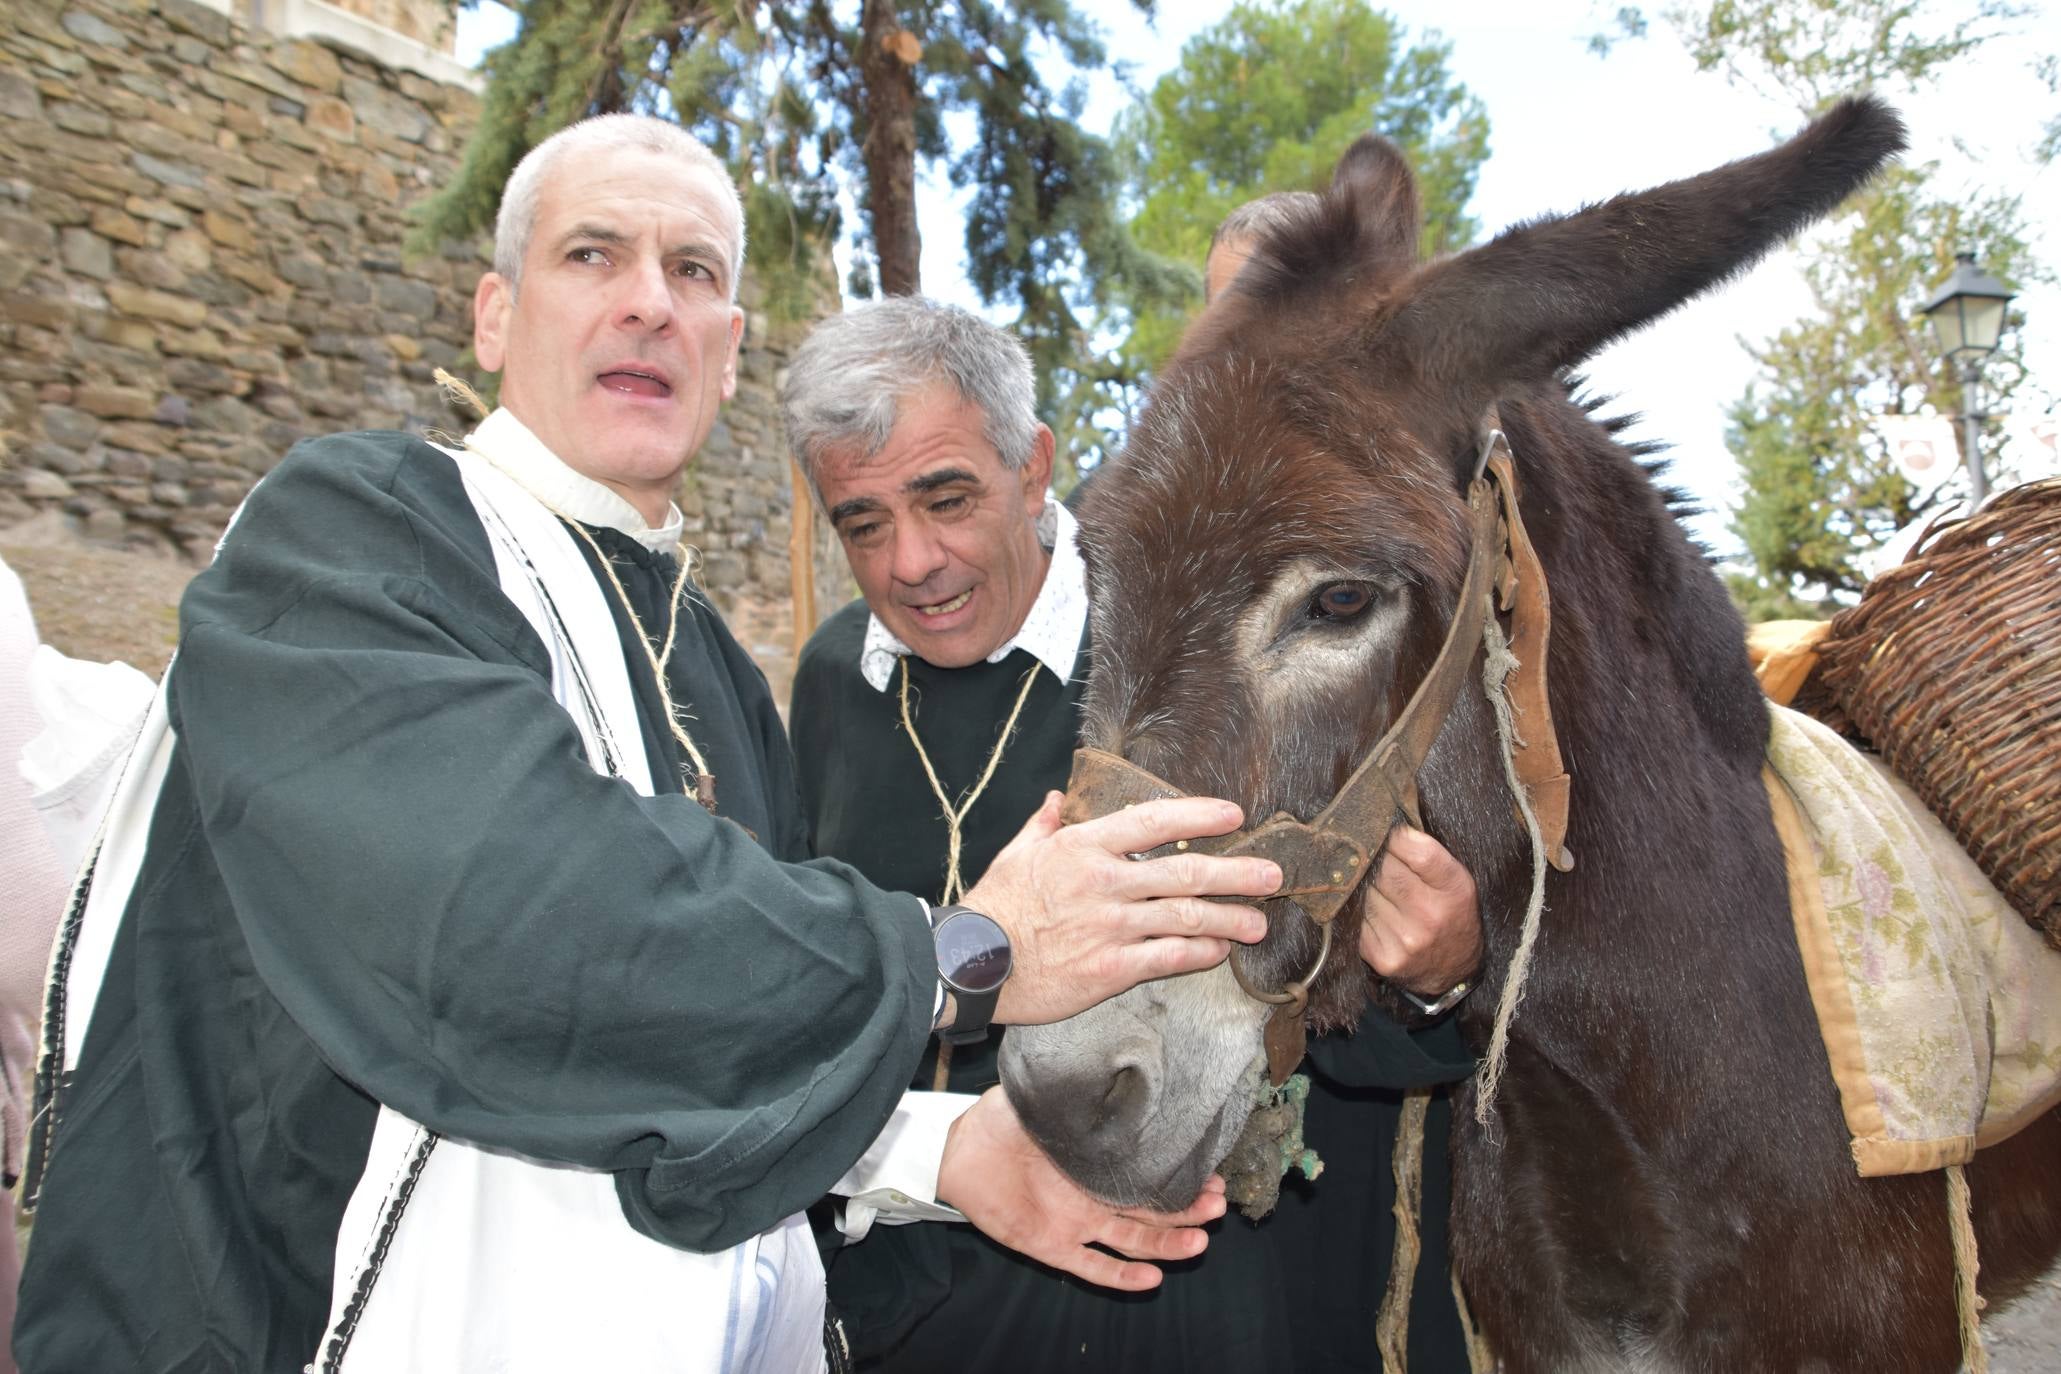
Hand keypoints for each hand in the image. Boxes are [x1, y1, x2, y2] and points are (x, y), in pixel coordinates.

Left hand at [936, 1088, 1225, 1290]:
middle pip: (1150, 1210)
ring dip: (1167, 1244)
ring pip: (1132, 1240)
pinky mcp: (1050, 1246)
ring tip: (1200, 1241)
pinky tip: (1152, 1279)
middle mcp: (1093, 1196)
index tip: (1213, 1172)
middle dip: (1187, 1209)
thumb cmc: (1002, 1120)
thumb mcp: (1044, 1098)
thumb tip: (1113, 1063)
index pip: (1148, 1174)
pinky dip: (1121, 1277)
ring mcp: (1074, 1223)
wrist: (957, 1149)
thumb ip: (1076, 1090)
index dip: (1181, 1177)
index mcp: (1097, 1163)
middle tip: (1219, 1202)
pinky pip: (1091, 1267)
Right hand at [964, 792, 1277, 1025]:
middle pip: (1186, 872)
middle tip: (1273, 875)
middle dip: (1237, 873)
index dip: (1199, 815)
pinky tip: (1218, 952)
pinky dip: (1198, 954)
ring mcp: (1110, 927)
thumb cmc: (995, 906)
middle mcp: (1105, 883)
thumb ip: (1043, 825)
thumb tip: (1054, 798)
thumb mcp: (1016, 854)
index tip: (1234, 815)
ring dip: (1229, 919)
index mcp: (1083, 847)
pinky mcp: (1111, 968)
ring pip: (1186, 918)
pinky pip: (1168, 959)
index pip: (1153, 821)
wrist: (972, 964)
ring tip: (1258, 922)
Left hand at [1360, 826, 1481, 996]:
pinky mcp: (1381, 956)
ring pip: (1364, 892)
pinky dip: (1360, 910)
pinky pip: (1356, 917)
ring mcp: (1403, 939)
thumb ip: (1428, 851)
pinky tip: (1376, 911)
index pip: (1417, 850)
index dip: (1398, 838)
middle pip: (1383, 868)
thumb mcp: (1457, 880)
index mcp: (1454, 890)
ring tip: (1382, 890)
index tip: (1393, 836)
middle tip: (1381, 860)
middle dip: (1378, 860)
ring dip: (1366, 886)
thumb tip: (1386, 824)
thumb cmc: (1452, 913)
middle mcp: (1429, 916)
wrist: (1453, 971)